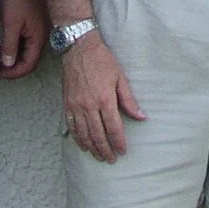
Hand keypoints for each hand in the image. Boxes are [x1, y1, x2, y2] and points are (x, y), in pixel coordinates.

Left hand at [0, 0, 47, 78]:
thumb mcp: (10, 23)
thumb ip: (9, 45)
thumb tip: (8, 64)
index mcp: (38, 38)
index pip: (29, 65)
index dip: (13, 73)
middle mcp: (41, 36)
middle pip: (28, 60)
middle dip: (11, 67)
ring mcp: (38, 29)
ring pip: (25, 51)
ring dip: (11, 56)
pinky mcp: (33, 23)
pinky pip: (24, 41)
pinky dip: (13, 46)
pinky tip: (0, 44)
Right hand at [61, 33, 144, 161]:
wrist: (79, 48)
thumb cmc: (102, 61)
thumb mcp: (120, 78)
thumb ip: (129, 100)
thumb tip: (141, 117)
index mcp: (105, 99)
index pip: (113, 128)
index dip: (118, 142)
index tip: (123, 151)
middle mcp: (89, 106)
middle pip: (98, 135)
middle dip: (106, 150)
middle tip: (111, 159)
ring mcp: (76, 106)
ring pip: (84, 134)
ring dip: (92, 148)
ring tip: (99, 156)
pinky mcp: (67, 104)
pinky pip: (72, 127)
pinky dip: (78, 139)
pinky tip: (83, 145)